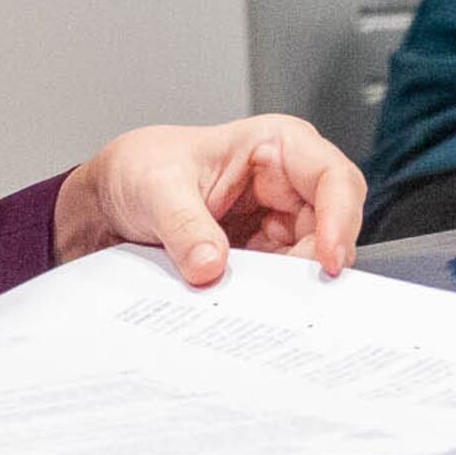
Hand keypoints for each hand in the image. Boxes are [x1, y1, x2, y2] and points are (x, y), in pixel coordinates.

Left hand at [53, 115, 366, 283]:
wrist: (116, 197)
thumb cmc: (143, 168)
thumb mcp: (157, 189)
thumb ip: (185, 226)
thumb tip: (212, 265)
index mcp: (274, 145)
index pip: (332, 177)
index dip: (339, 218)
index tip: (327, 260)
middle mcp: (287, 182)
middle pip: (332, 226)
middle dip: (316, 263)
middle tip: (293, 299)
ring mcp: (278, 221)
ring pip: (311, 260)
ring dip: (292, 286)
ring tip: (261, 306)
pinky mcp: (264, 255)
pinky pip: (283, 281)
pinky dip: (272, 298)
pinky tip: (252, 310)